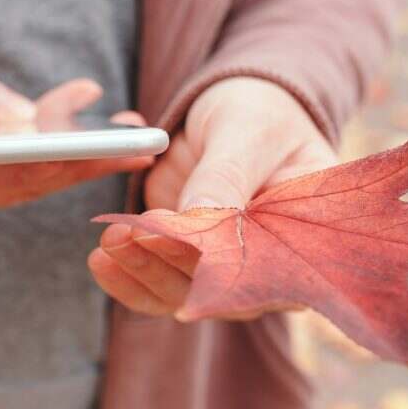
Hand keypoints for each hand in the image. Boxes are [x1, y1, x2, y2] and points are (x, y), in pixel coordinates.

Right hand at [0, 20, 153, 213]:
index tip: (83, 144)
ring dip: (73, 169)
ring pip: (12, 191)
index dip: (31, 159)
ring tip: (131, 144)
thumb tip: (25, 118)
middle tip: (136, 144)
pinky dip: (48, 165)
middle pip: (7, 188)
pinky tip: (90, 144)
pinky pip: (2, 184)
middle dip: (76, 165)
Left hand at [88, 77, 337, 317]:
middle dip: (169, 263)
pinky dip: (126, 279)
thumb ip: (226, 175)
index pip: (270, 271)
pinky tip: (100, 261)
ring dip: (142, 271)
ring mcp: (225, 271)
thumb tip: (200, 221)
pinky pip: (155, 289)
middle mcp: (269, 267)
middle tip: (130, 232)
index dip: (224, 265)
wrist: (231, 114)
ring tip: (110, 239)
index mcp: (307, 236)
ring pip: (182, 294)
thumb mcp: (246, 132)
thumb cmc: (257, 116)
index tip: (178, 240)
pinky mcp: (185, 266)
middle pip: (219, 289)